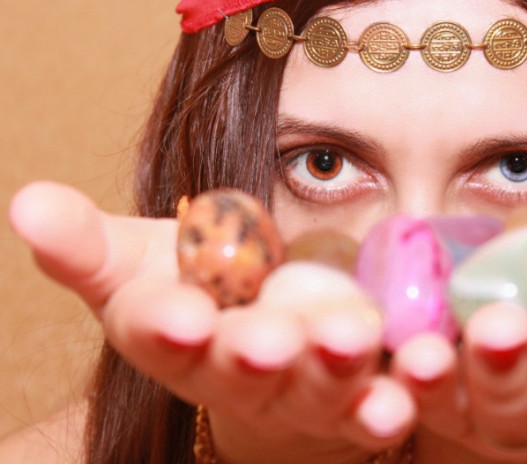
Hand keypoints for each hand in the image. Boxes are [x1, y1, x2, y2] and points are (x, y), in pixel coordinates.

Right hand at [9, 182, 415, 463]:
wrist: (266, 347)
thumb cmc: (200, 294)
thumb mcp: (142, 262)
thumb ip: (89, 244)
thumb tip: (26, 200)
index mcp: (177, 334)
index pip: (160, 332)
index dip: (167, 326)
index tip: (180, 315)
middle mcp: (239, 372)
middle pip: (244, 369)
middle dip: (256, 356)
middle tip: (274, 339)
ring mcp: (304, 392)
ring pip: (320, 388)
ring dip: (337, 371)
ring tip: (357, 343)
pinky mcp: (362, 397)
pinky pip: (382, 401)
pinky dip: (399, 394)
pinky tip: (414, 383)